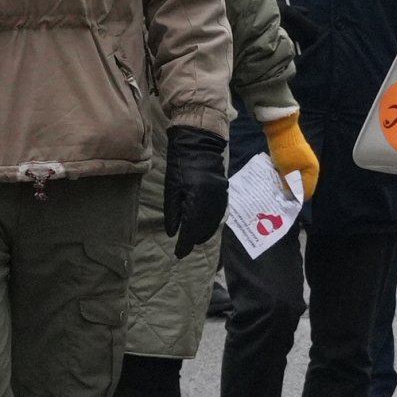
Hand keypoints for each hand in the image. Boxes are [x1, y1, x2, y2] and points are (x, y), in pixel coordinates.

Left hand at [163, 125, 227, 253]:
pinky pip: (219, 214)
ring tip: (195, 239)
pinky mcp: (224, 192)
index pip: (191, 231)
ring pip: (214, 223)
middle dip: (194, 239)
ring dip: (204, 233)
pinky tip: (206, 225)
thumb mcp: (171, 188)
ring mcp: (220, 198)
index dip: (185, 244)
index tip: (179, 253)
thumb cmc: (180, 163)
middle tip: (185, 247)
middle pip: (204, 229)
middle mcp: (211, 203)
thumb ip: (172, 212)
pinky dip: (212, 223)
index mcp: (196, 202)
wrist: (201, 143)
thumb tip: (173, 233)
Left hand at [261, 112, 320, 201]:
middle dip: (291, 192)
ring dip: (287, 183)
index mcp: (312, 171)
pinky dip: (285, 176)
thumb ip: (289, 184)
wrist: (280, 127)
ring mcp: (303, 161)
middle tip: (279, 198)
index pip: (307, 192)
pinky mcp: (295, 157)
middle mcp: (311, 167)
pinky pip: (291, 171)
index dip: (296, 199)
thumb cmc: (285, 149)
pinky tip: (276, 179)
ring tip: (276, 190)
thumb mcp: (286, 169)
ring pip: (296, 178)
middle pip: (302, 185)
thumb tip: (289, 196)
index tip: (284, 203)